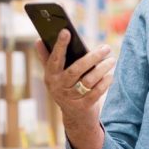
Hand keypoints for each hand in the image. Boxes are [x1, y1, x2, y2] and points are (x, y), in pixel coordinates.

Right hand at [35, 31, 114, 148]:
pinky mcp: (83, 107)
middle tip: (106, 48)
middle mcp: (58, 87)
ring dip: (102, 69)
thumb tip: (38, 40)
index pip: (55, 58)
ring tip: (111, 60)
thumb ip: (47, 58)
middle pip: (76, 69)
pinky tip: (110, 75)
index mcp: (50, 76)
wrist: (75, 117)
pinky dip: (104, 83)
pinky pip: (96, 92)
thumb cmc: (66, 88)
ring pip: (88, 81)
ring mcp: (70, 98)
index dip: (60, 45)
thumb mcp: (55, 76)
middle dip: (92, 57)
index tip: (66, 31)